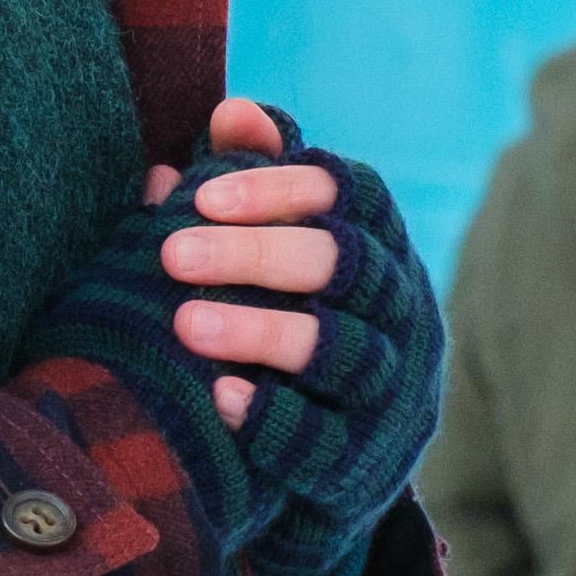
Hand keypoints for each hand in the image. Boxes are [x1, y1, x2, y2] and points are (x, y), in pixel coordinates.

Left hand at [148, 103, 439, 575]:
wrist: (337, 461)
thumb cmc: (294, 322)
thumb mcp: (282, 254)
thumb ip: (258, 184)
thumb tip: (234, 113)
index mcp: (381, 244)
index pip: (351, 193)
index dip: (281, 188)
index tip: (202, 194)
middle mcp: (403, 306)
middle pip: (345, 265)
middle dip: (258, 254)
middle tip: (172, 254)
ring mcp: (393, 385)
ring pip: (342, 349)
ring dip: (262, 332)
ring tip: (185, 324)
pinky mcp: (368, 457)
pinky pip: (328, 439)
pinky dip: (275, 417)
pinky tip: (220, 397)